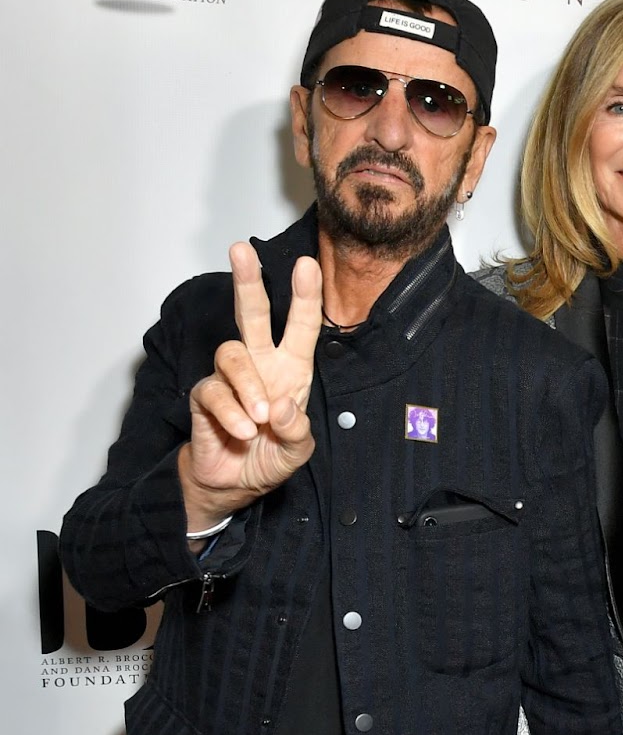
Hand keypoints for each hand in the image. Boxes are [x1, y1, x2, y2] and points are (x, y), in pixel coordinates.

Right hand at [180, 243, 321, 534]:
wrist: (236, 484)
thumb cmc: (271, 457)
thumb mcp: (298, 451)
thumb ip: (297, 432)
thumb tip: (282, 406)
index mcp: (291, 369)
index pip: (300, 326)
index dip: (304, 296)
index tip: (307, 264)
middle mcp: (261, 365)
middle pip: (252, 314)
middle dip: (248, 281)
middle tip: (241, 250)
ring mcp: (230, 378)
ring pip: (232, 354)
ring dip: (248, 387)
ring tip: (259, 420)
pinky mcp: (204, 396)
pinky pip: (213, 391)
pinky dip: (230, 414)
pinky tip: (243, 433)